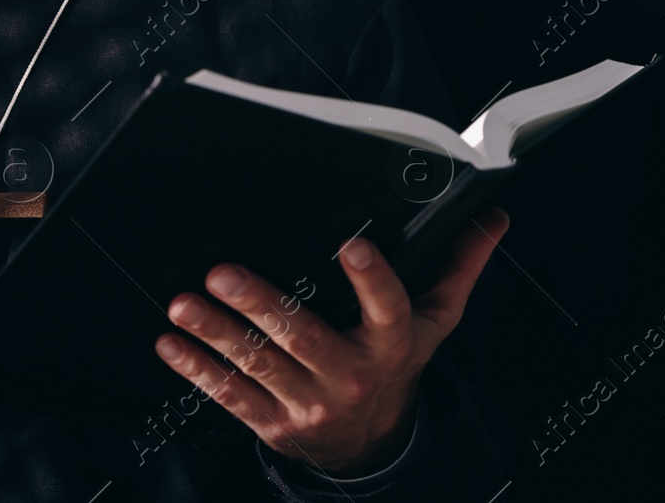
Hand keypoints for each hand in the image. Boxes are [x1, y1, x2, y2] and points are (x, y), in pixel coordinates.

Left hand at [155, 206, 509, 476]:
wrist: (374, 446)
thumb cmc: (396, 365)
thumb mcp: (435, 322)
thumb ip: (459, 266)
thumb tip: (492, 218)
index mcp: (391, 343)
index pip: (388, 307)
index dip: (371, 278)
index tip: (351, 245)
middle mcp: (350, 374)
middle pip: (302, 337)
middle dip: (259, 304)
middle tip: (223, 273)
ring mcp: (309, 403)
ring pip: (258, 365)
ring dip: (216, 334)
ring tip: (184, 304)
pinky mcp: (274, 424)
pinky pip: (232, 396)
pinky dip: (198, 370)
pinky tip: (172, 345)